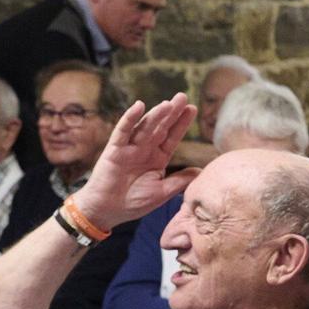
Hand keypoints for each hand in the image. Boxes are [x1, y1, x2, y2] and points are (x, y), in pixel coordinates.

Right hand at [72, 93, 197, 230]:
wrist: (107, 211)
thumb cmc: (133, 202)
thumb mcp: (162, 192)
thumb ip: (180, 180)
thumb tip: (201, 172)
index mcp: (157, 158)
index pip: (172, 137)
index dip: (181, 123)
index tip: (193, 108)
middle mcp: (144, 149)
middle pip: (160, 127)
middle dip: (172, 112)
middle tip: (183, 97)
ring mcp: (129, 148)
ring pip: (145, 127)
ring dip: (155, 115)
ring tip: (168, 104)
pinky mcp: (114, 150)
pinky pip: (123, 131)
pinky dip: (130, 119)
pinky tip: (139, 106)